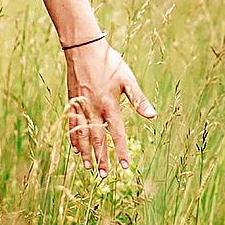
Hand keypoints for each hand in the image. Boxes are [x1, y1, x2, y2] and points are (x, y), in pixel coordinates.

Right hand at [64, 38, 156, 173]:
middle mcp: (94, 109)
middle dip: (102, 158)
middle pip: (98, 139)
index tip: (125, 167)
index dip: (121, 151)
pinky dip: (73, 138)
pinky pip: (72, 125)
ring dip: (86, 153)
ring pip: (82, 135)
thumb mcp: (128, 79)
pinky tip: (75, 148)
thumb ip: (139, 99)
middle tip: (104, 176)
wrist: (83, 48)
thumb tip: (153, 116)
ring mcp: (81, 107)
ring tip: (88, 168)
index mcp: (110, 105)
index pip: (117, 134)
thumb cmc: (109, 62)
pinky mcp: (72, 102)